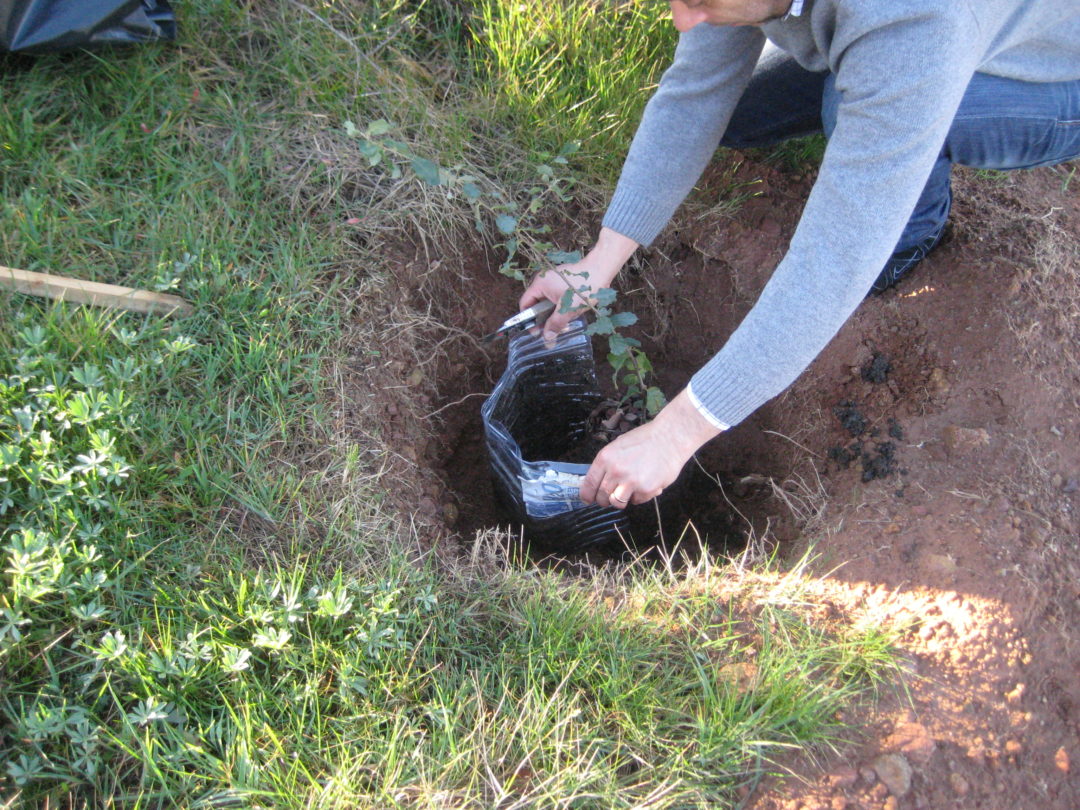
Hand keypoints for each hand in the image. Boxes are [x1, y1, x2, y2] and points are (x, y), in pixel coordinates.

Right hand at [519, 227, 638, 342]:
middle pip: (536, 304)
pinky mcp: (563, 281)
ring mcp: (553, 279)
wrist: (602, 268)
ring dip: (554, 314)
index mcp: (540, 284)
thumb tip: (547, 338)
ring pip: (547, 302)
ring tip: (564, 323)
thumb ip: (556, 323)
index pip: (525, 303)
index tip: (536, 331)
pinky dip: (560, 306)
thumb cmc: (584, 286)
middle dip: (544, 319)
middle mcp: (544, 280)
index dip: (528, 319)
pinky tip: (570, 313)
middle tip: (552, 331)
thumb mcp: (568, 309)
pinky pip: (556, 297)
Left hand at [581, 389, 723, 508]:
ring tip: (628, 492)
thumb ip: (607, 463)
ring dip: (620, 500)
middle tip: (610, 497)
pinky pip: (636, 501)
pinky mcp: (645, 490)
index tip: (588, 500)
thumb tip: (599, 480)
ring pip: (616, 502)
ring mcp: (630, 481)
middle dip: (604, 500)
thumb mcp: (618, 445)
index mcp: (605, 458)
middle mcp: (615, 471)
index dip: (587, 495)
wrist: (669, 437)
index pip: (589, 483)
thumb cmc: (645, 439)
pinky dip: (639, 496)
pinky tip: (645, 485)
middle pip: (602, 496)